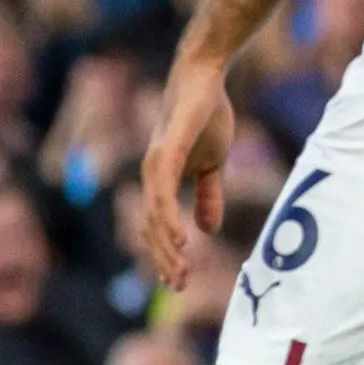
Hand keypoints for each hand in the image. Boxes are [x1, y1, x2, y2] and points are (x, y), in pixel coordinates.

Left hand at [138, 56, 234, 276]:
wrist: (205, 78)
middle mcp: (150, 176)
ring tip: (180, 272)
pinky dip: (168, 218)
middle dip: (165, 260)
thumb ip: (209, 196)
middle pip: (151, 229)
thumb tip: (208, 229)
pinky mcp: (165, 152)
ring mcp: (155, 165)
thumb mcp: (213, 164)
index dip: (166, 255)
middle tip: (180, 286)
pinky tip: (179, 238)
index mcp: (160, 180)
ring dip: (166, 248)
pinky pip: (163, 192)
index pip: (157, 226)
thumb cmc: (206, 116)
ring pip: (154, 217)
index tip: (180, 282)